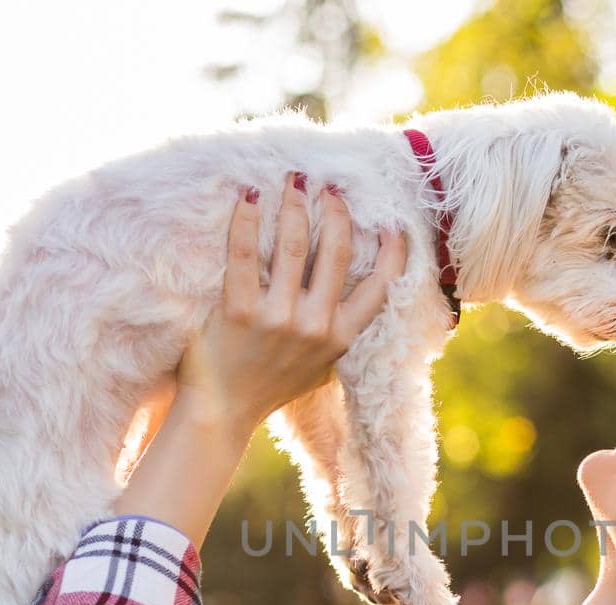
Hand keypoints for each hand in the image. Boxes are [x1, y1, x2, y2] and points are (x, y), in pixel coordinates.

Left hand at [166, 171, 407, 436]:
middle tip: (328, 187)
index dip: (391, 253)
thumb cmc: (270, 386)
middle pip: (336, 252)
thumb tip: (355, 294)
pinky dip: (247, 220)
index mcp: (339, 338)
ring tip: (292, 180)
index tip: (393, 225)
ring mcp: (277, 317)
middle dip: (335, 212)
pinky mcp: (238, 310)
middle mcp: (314, 326)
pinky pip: (244, 253)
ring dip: (295, 205)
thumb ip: (336, 333)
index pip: (378, 288)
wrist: (222, 413)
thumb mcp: (319, 366)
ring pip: (294, 245)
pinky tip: (249, 197)